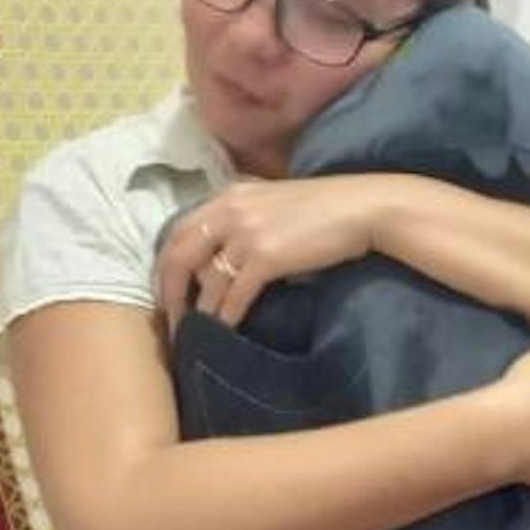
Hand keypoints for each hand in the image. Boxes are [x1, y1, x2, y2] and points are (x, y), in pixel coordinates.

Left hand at [155, 176, 385, 334]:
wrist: (363, 208)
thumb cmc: (325, 207)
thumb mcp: (272, 202)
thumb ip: (244, 218)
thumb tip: (225, 255)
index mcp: (228, 196)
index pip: (179, 230)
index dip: (166, 264)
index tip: (168, 290)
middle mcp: (230, 210)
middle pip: (179, 255)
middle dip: (170, 292)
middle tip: (170, 320)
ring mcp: (246, 233)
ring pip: (207, 280)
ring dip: (198, 312)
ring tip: (195, 334)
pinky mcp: (266, 256)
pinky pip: (235, 294)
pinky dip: (226, 317)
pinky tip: (225, 331)